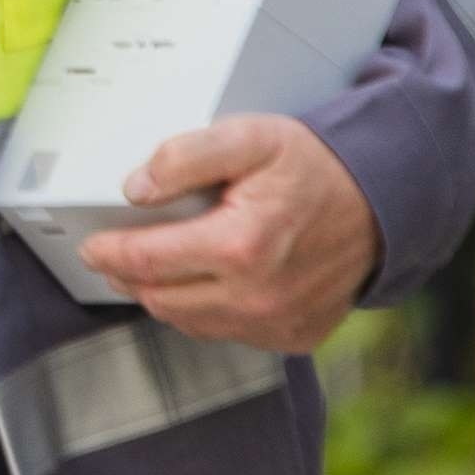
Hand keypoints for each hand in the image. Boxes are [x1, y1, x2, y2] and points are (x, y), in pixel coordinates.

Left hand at [85, 112, 382, 352]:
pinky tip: (206, 282)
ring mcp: (275, 323)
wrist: (382, 203)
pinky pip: (226, 332)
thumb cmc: (316, 168)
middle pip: (159, 297)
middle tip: (114, 253)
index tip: (92, 243)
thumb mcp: (251, 137)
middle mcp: (257, 297)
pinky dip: (206, 310)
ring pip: (188, 320)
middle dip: (128, 274)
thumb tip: (136, 187)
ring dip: (164, 294)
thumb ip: (186, 156)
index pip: (146, 260)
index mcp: (241, 247)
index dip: (109, 251)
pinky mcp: (292, 337)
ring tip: (157, 264)